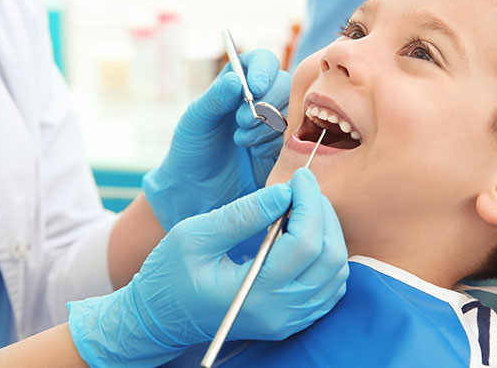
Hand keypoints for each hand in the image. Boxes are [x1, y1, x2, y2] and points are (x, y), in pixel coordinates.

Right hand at [67, 169, 348, 366]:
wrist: (160, 319)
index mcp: (254, 293)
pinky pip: (330, 287)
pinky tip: (307, 235)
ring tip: (304, 207)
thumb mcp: (194, 236)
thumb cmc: (169, 276)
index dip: (309, 203)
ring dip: (328, 233)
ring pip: (336, 272)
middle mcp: (280, 312)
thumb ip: (242, 215)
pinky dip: (327, 256)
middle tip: (303, 188)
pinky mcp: (290, 320)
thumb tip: (284, 193)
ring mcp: (288, 320)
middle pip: (329, 257)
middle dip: (322, 213)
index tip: (299, 177)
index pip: (304, 244)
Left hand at [143, 49, 289, 231]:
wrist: (196, 192)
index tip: (254, 88)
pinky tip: (255, 154)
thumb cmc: (191, 150)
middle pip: (284, 85)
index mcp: (238, 83)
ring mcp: (275, 124)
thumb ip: (215, 98)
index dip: (263, 70)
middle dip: (265, 103)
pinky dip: (274, 144)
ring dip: (267, 126)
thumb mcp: (196, 120)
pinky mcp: (284, 148)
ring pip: (291, 112)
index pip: (262, 62)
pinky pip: (293, 139)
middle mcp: (261, 99)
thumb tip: (235, 80)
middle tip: (241, 122)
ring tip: (242, 141)